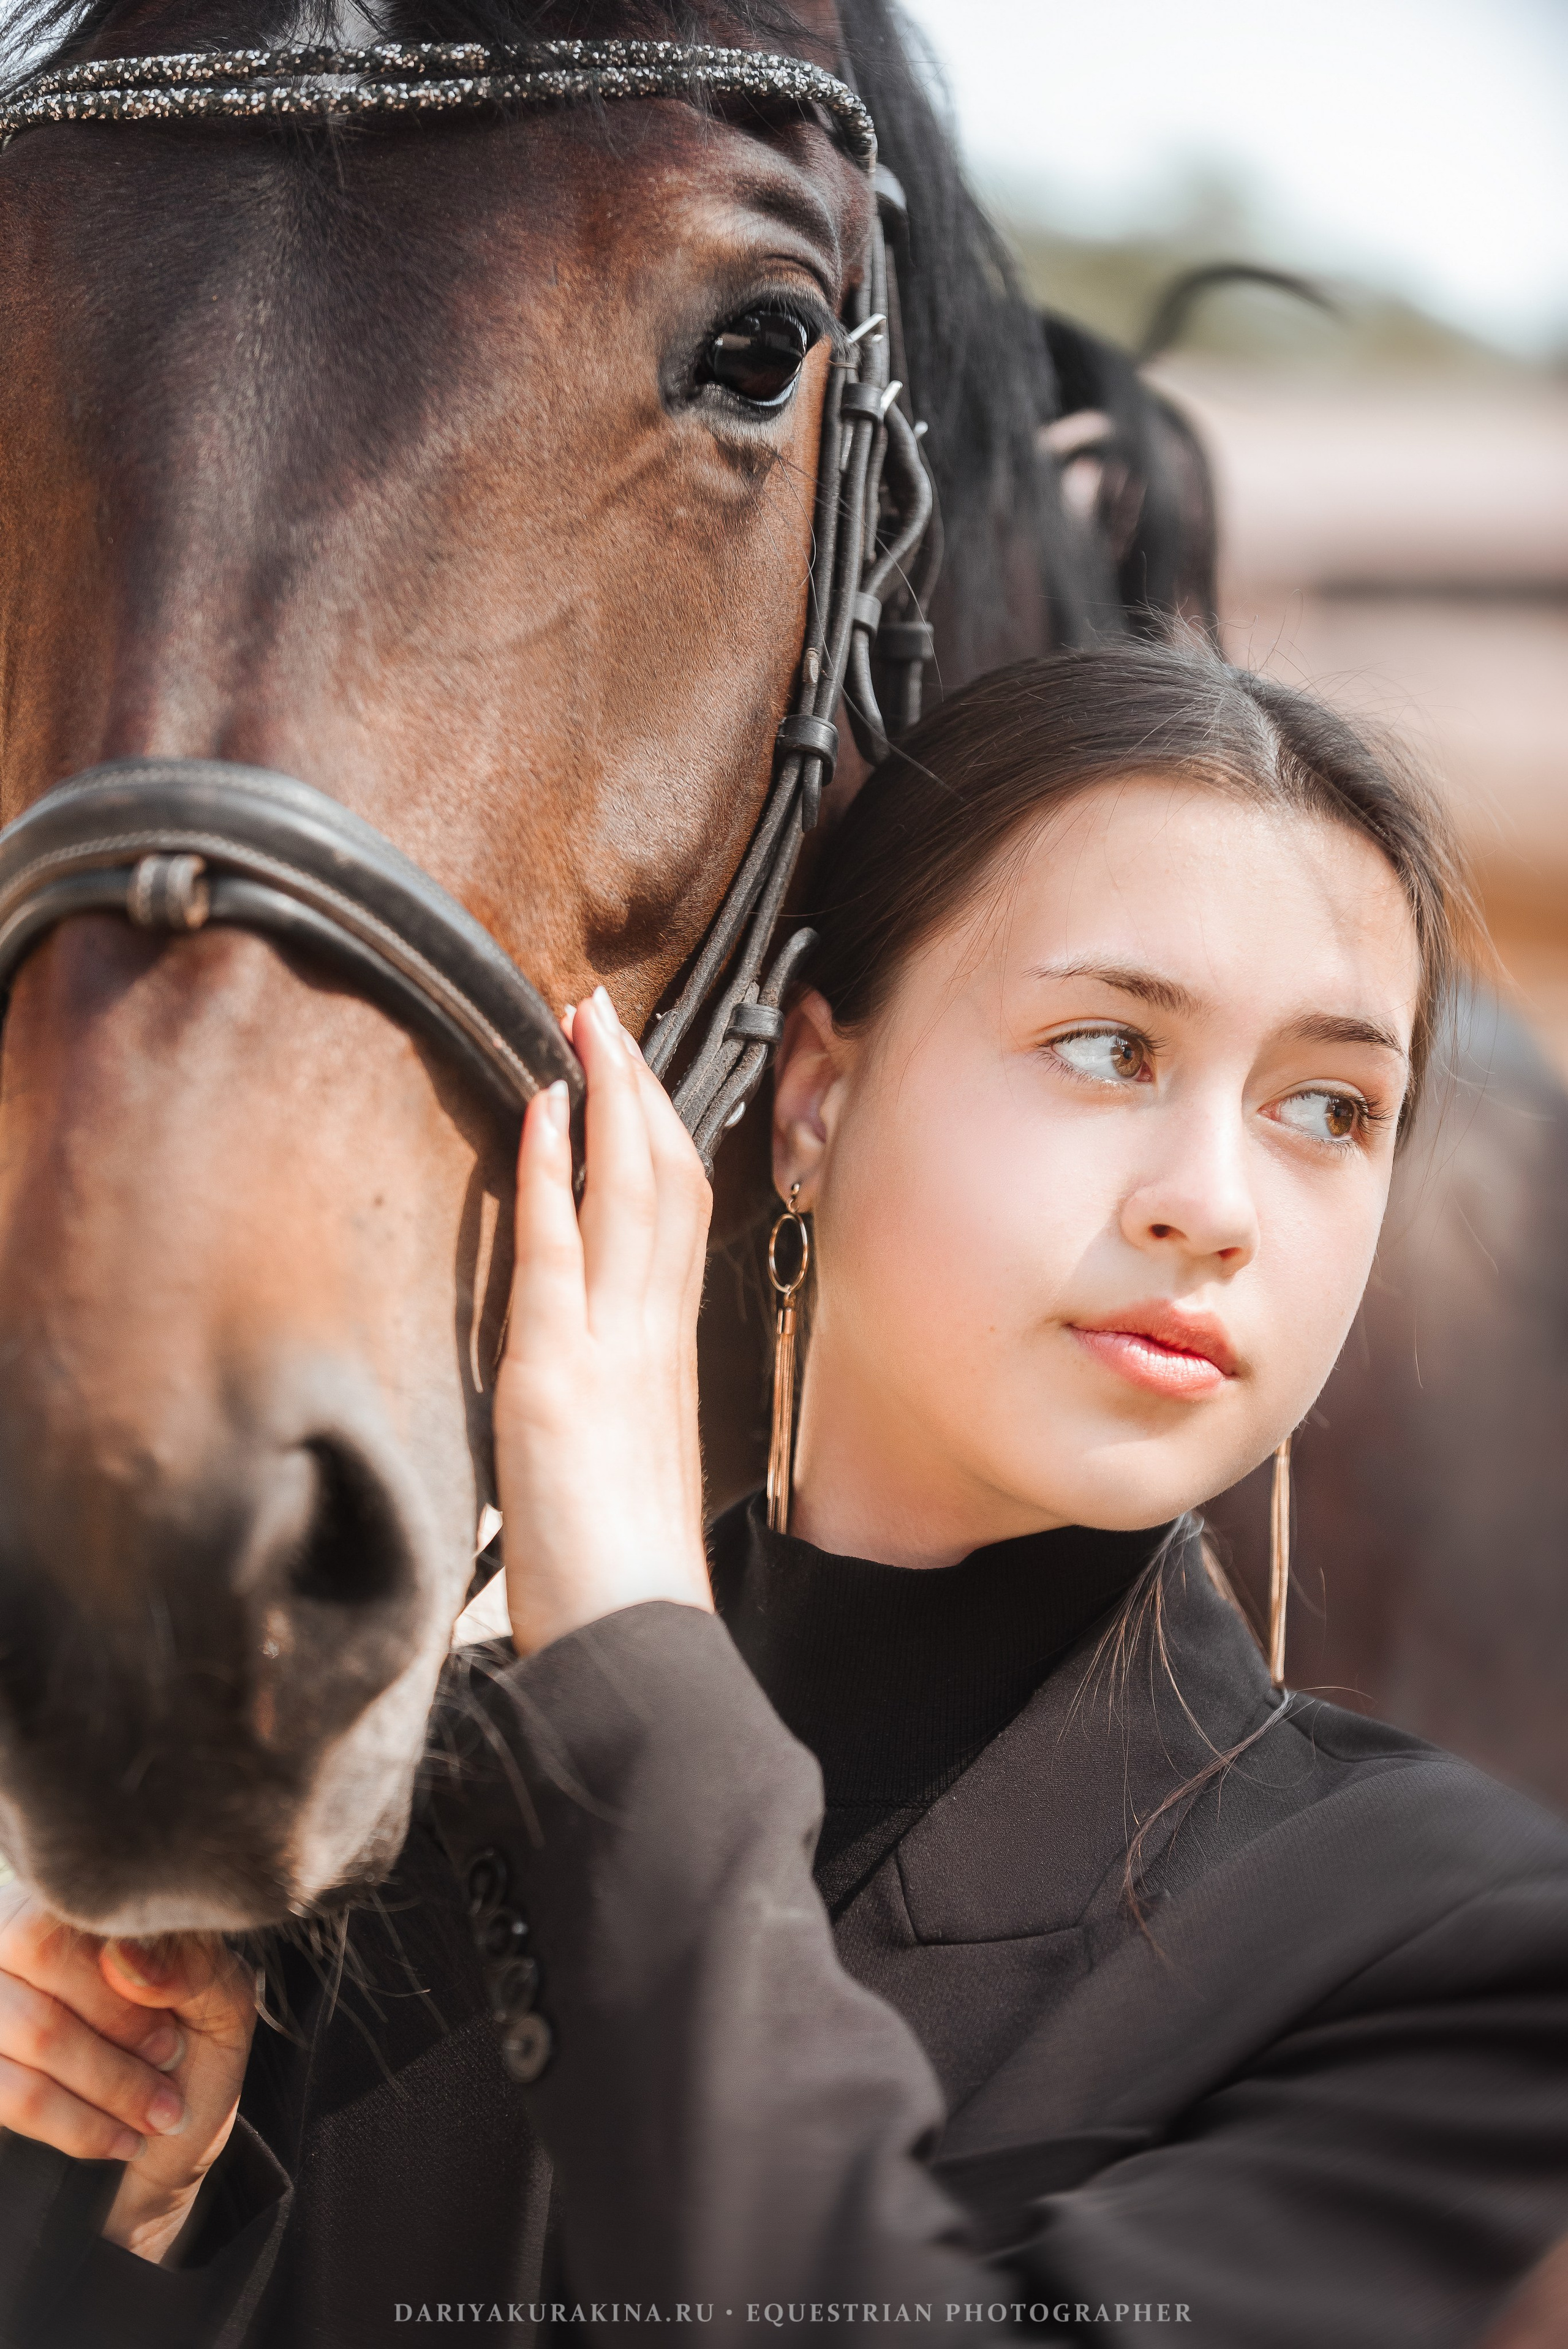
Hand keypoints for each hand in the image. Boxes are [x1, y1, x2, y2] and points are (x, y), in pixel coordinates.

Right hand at [0, 1882, 256, 2262]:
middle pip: (41, 1956)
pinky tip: (121, 2140)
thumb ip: (191, 1964)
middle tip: (170, 2061)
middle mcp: (10, 1937)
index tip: (174, 2029)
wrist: (161, 2153)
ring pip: (35, 2030)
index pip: (75, 1904)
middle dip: (120, 2029)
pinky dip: (78, 2126)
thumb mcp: (220, 2003)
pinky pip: (11, 2093)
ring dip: (111, 2083)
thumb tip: (127, 1957)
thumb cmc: (191, 2057)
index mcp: (74, 1906)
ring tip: (159, 2111)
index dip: (126, 1968)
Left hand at [496, 985, 713, 1654]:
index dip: (659, 1133)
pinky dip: (553, 1176)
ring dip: (605, 1099)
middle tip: (601, 1011)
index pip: (677, 1214)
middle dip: (636, 1087)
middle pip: (665, 1182)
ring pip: (629, 1195)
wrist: (638, 1644)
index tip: (634, 1071)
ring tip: (579, 1025)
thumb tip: (597, 1369)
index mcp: (666, 1354)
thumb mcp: (627, 1462)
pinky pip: (560, 1255)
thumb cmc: (625, 1572)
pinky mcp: (559, 1380)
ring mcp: (613, 1352)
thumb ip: (617, 1397)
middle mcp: (653, 1337)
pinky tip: (542, 1112)